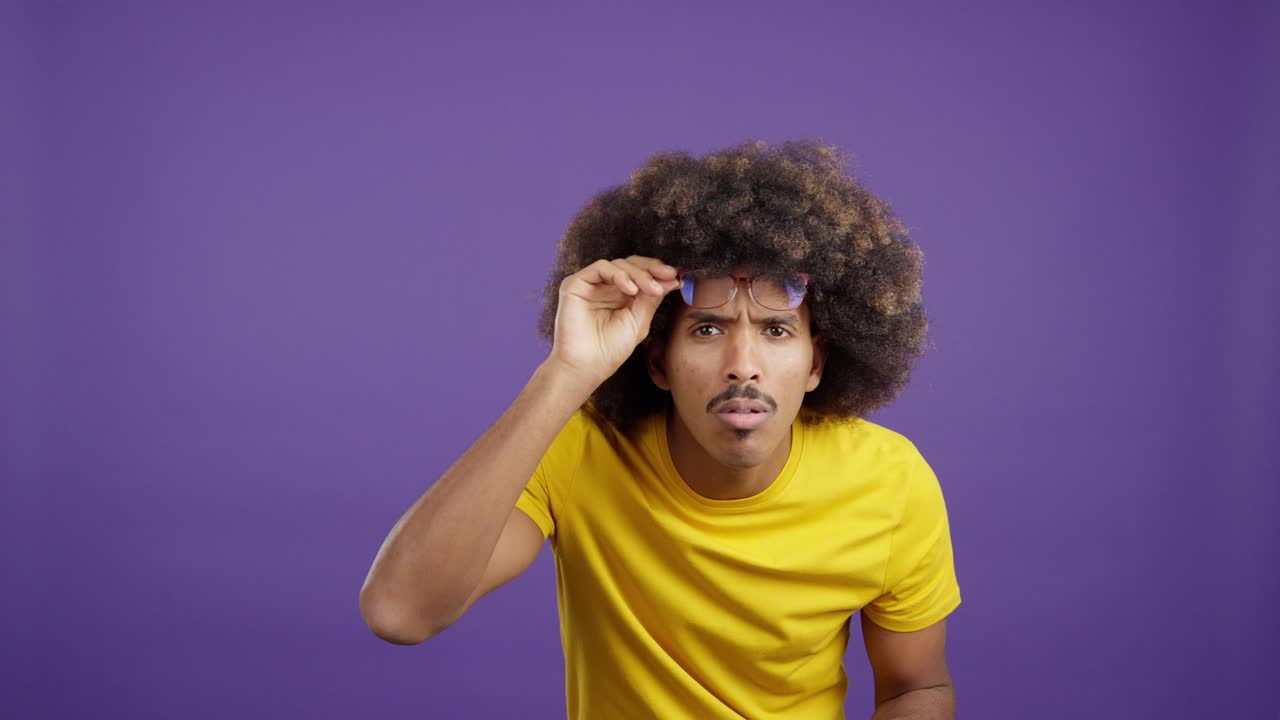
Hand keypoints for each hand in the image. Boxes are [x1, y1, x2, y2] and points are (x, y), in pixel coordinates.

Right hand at [546, 256, 680, 386]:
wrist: (587, 366)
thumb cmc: (610, 349)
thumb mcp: (639, 321)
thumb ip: (651, 298)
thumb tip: (672, 278)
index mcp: (620, 295)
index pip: (640, 274)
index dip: (658, 272)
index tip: (677, 277)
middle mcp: (605, 287)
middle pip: (631, 264)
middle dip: (652, 269)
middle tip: (668, 276)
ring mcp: (590, 285)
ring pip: (619, 264)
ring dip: (639, 274)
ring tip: (651, 290)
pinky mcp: (575, 284)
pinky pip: (600, 267)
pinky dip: (619, 274)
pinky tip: (631, 290)